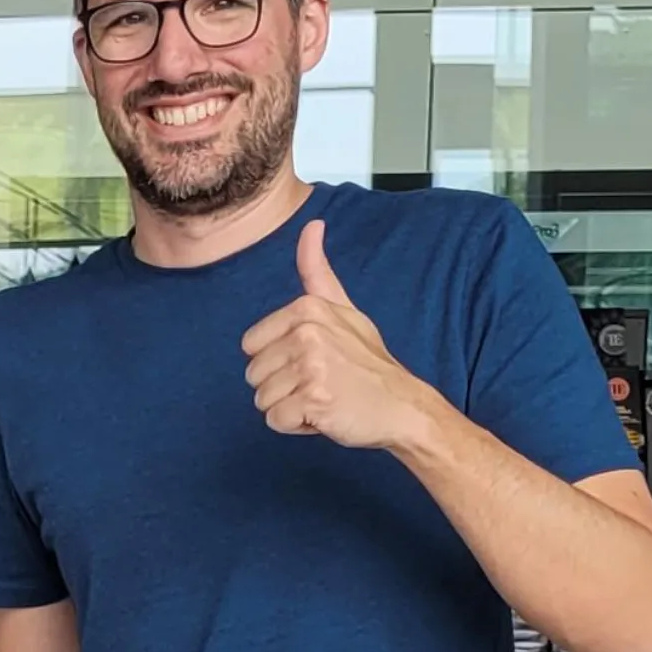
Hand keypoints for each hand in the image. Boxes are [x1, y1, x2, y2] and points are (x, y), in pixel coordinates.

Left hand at [242, 221, 441, 451]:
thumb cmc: (368, 362)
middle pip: (253, 374)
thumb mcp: (344, 308)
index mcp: (306, 308)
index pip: (250, 346)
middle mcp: (306, 332)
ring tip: (323, 397)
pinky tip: (325, 414)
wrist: (401, 405)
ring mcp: (310, 365)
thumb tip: (312, 225)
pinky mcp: (314, 398)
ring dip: (289, 408)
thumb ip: (317, 272)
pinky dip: (296, 426)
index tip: (312, 362)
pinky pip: (276, 420)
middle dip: (282, 387)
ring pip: (262, 400)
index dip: (277, 362)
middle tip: (320, 383)